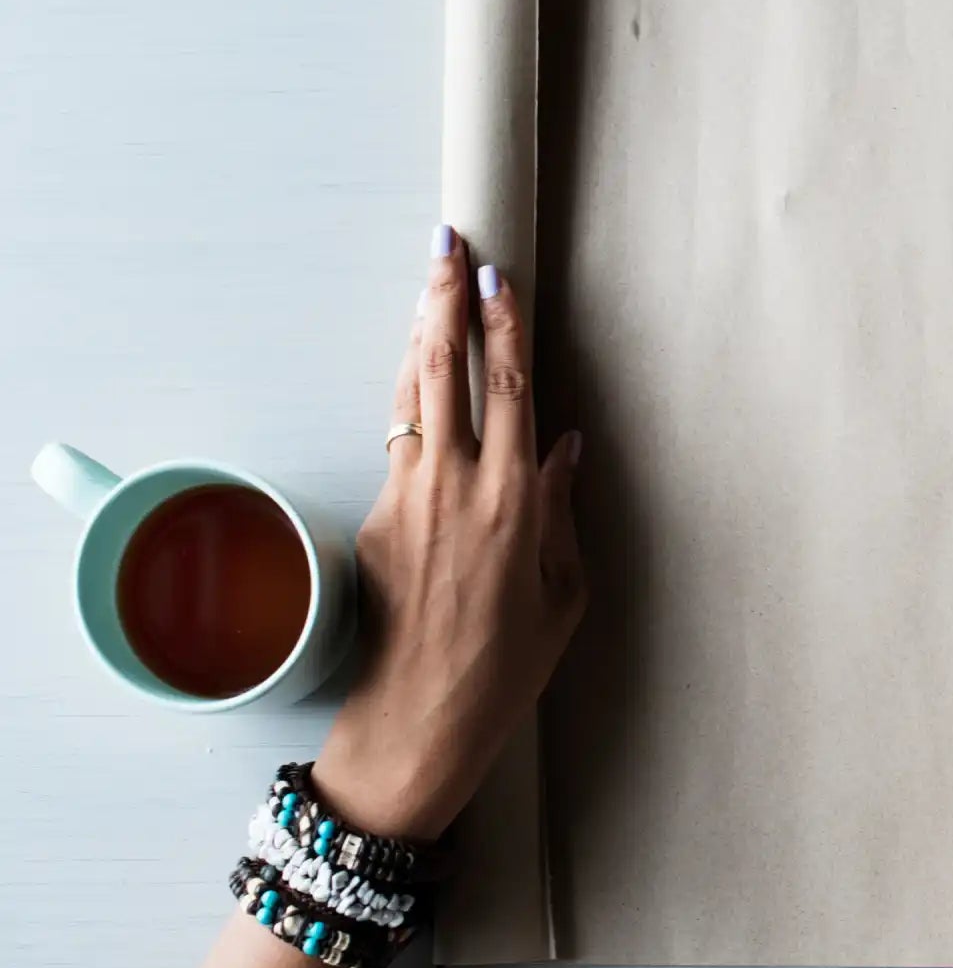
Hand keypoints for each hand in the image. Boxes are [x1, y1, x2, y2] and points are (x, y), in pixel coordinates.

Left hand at [315, 225, 586, 839]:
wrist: (417, 720)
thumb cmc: (503, 668)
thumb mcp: (562, 592)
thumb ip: (559, 511)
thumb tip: (565, 447)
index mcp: (510, 504)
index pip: (507, 390)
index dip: (501, 327)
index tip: (497, 279)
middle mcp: (453, 489)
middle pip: (446, 371)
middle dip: (445, 302)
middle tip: (447, 247)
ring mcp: (405, 500)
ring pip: (411, 396)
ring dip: (419, 336)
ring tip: (426, 287)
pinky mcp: (374, 521)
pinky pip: (399, 441)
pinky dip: (410, 398)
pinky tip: (419, 375)